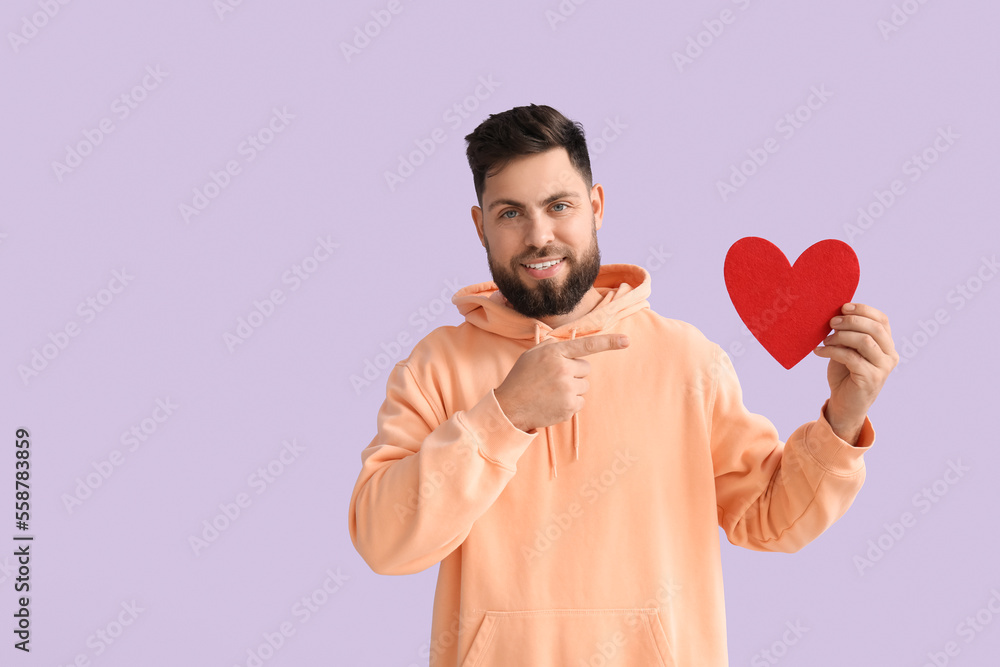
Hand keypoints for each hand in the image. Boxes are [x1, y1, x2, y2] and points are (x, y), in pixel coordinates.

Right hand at [495, 334, 629, 432]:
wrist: (509, 407)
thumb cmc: (521, 378)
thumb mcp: (532, 355)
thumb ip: (552, 346)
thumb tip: (568, 341)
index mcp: (554, 352)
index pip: (587, 345)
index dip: (609, 342)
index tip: (627, 341)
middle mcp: (563, 368)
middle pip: (586, 369)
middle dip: (575, 373)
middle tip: (554, 379)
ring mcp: (567, 388)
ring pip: (584, 386)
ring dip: (572, 389)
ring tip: (551, 392)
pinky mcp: (569, 406)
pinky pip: (581, 402)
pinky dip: (570, 403)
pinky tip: (553, 403)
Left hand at [812, 303, 898, 443]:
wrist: (844, 404)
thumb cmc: (845, 374)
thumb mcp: (848, 349)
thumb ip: (849, 334)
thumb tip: (837, 313)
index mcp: (887, 345)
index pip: (882, 320)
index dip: (863, 310)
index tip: (843, 307)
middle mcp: (890, 355)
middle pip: (874, 328)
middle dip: (850, 321)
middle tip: (830, 323)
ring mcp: (883, 368)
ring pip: (865, 341)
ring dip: (841, 336)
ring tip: (825, 340)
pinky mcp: (871, 378)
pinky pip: (851, 357)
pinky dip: (832, 351)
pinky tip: (819, 351)